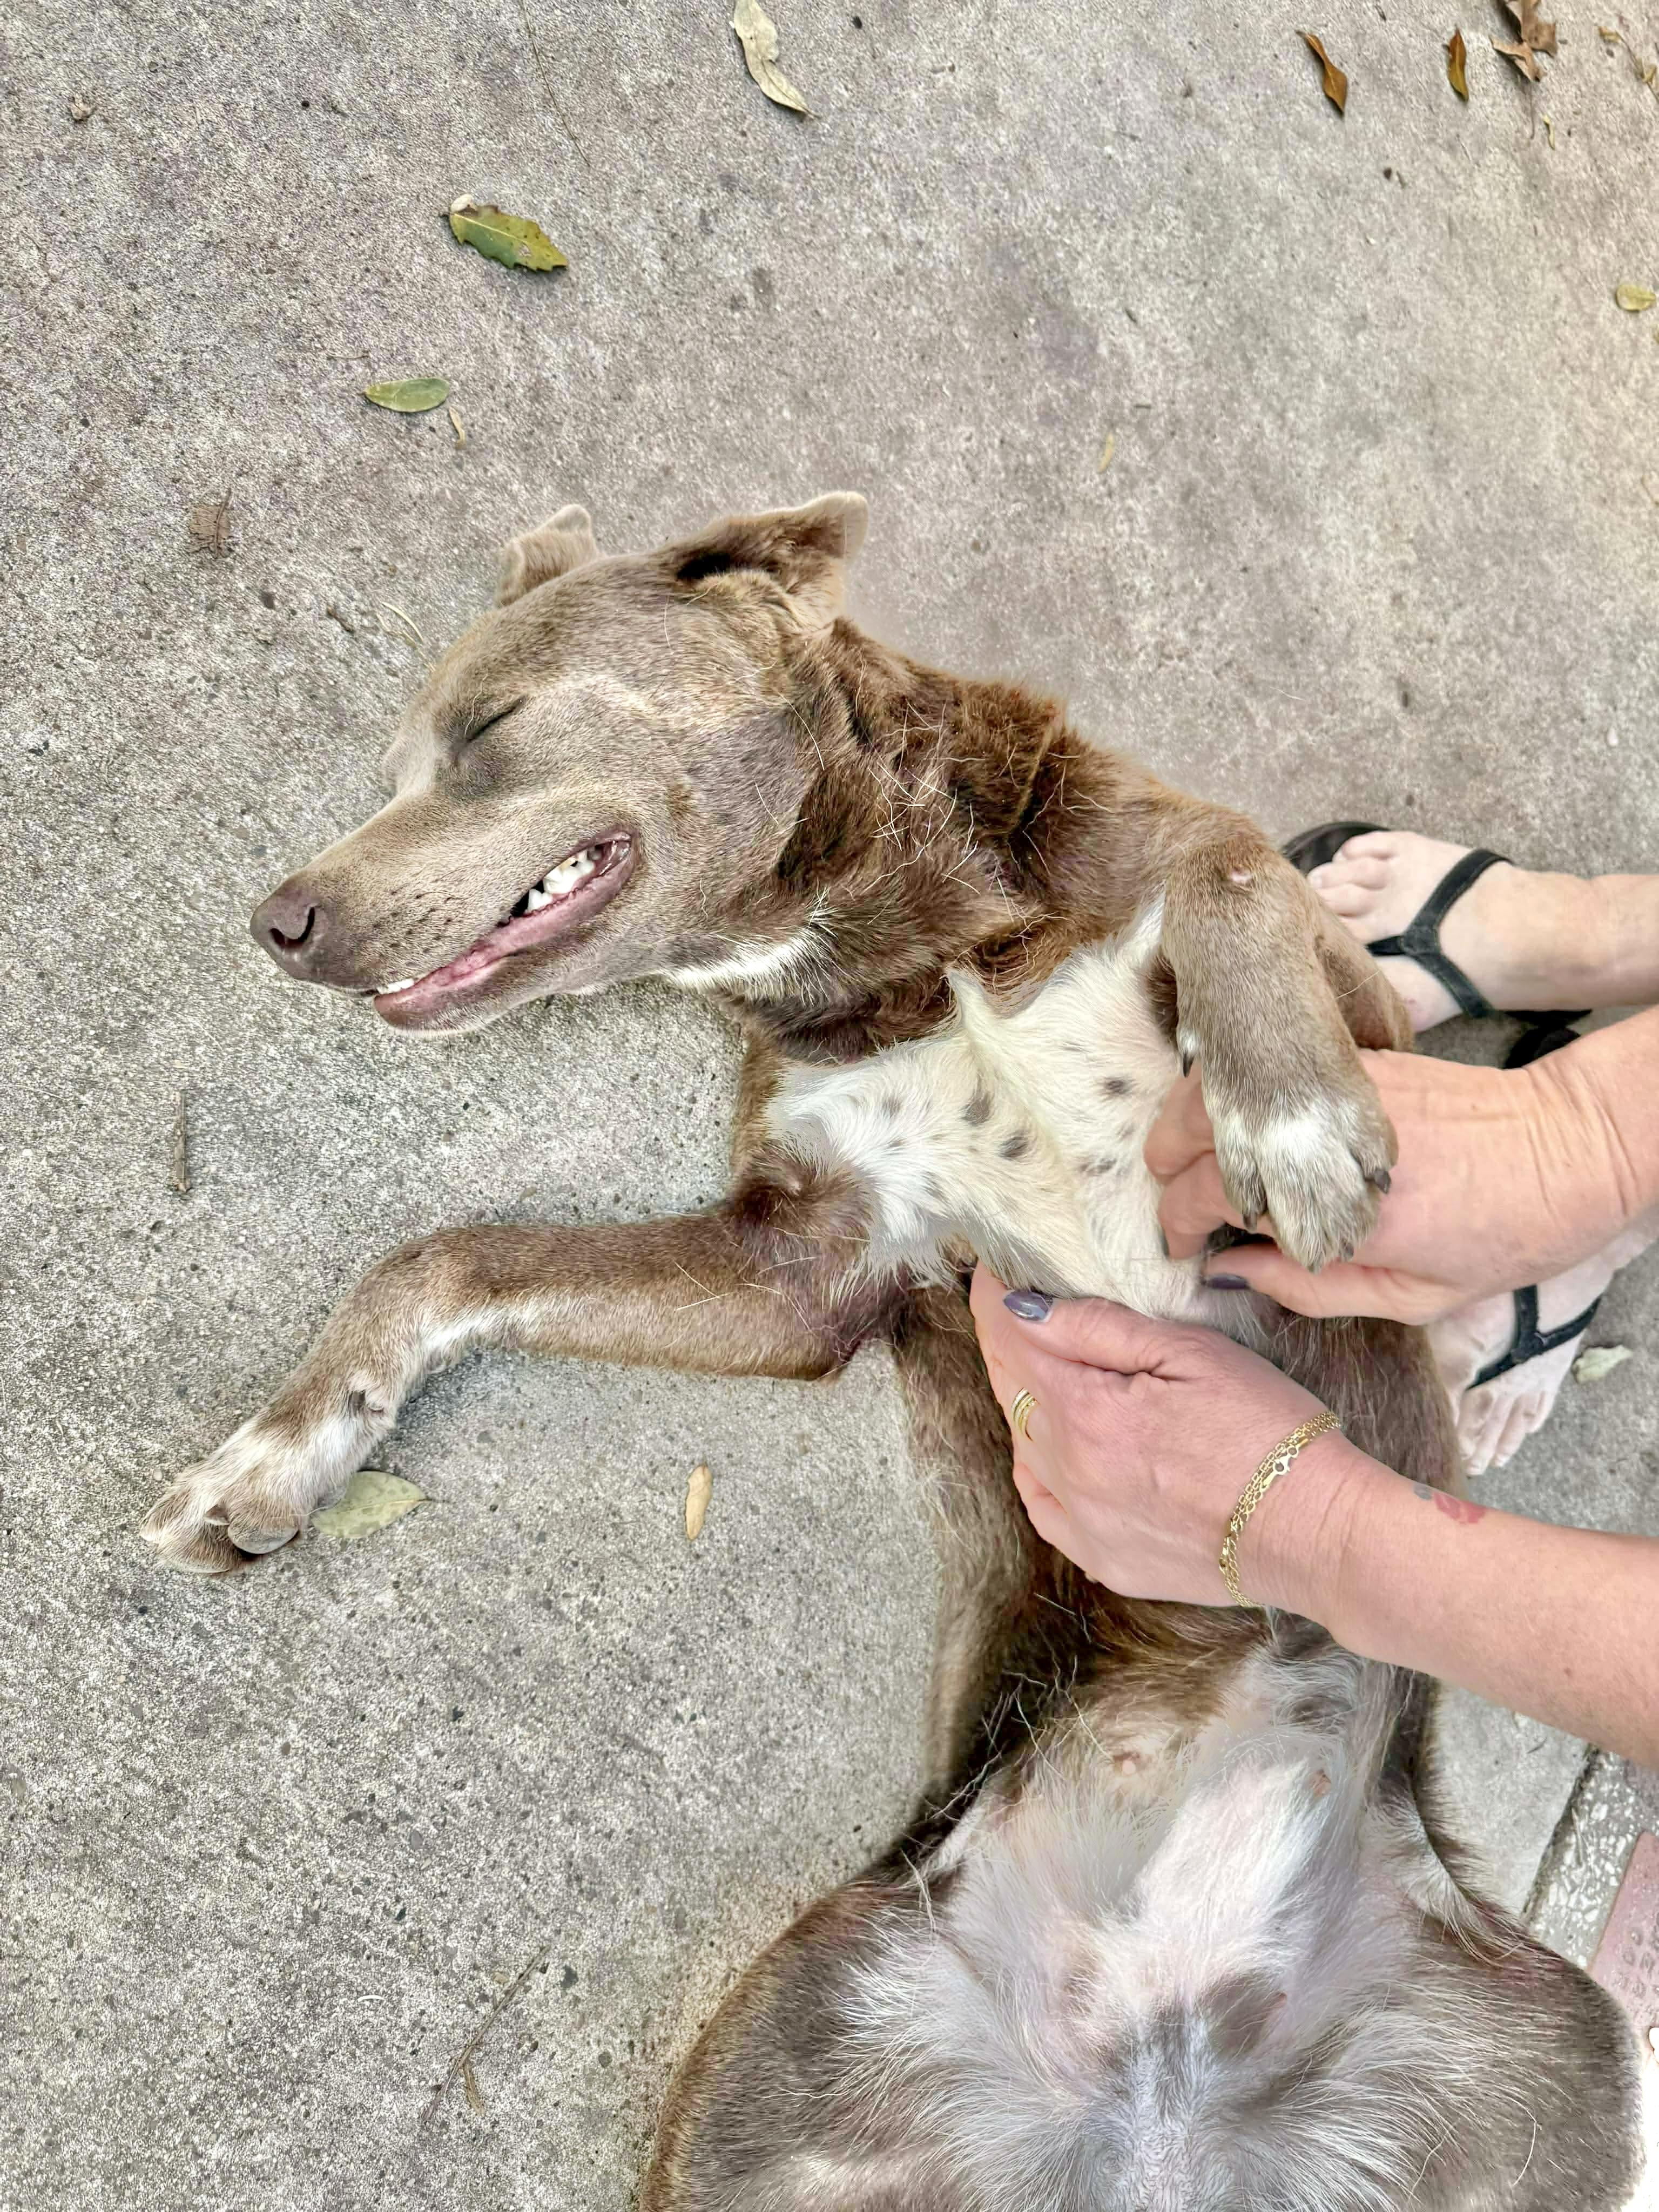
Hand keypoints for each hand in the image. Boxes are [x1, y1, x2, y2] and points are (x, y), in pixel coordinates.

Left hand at [969, 1269, 1361, 1607]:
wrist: (1312, 1530)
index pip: (1010, 1338)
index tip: (993, 1267)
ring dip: (1024, 1398)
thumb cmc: (1266, 1430)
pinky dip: (1037, 1466)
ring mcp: (1083, 1523)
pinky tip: (1048, 1445)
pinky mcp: (1103, 1560)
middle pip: (1010, 1388)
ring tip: (1038, 1364)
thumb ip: (1099, 1328)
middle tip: (1011, 1304)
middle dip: (1006, 1340)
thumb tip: (1025, 1306)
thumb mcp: (1191, 1353)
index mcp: (1087, 1412)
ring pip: (1024, 1443)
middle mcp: (1071, 1471)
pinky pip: (1043, 1505)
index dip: (994, 1296)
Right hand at [1145, 1050, 1628, 1323]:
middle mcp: (1320, 1139)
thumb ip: (1311, 1289)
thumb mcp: (1411, 1296)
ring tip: (1195, 1154)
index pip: (1209, 1198)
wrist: (1573, 1147)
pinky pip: (1268, 1067)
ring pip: (1216, 1085)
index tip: (1182, 1245)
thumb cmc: (1502, 1235)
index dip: (1179, 1224)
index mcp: (1332, 1207)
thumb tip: (1233, 1271)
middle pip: (1193, 1132)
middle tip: (1176, 1199)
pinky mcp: (1354, 1059)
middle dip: (1167, 1167)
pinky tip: (1249, 1122)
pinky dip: (1238, 1091)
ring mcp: (1332, 1088)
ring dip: (1188, 1119)